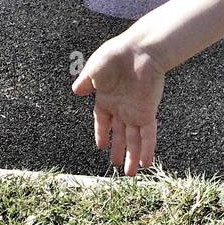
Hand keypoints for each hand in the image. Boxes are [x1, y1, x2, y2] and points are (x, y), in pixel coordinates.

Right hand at [71, 37, 165, 177]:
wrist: (138, 51)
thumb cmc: (115, 56)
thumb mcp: (94, 70)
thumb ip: (86, 83)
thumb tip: (76, 91)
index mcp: (106, 98)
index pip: (103, 122)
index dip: (101, 134)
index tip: (100, 146)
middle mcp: (121, 108)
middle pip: (120, 135)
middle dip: (119, 151)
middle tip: (117, 167)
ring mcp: (135, 112)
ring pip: (134, 140)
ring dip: (132, 157)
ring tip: (131, 174)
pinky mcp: (147, 112)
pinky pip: (148, 135)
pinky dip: (147, 149)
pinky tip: (145, 163)